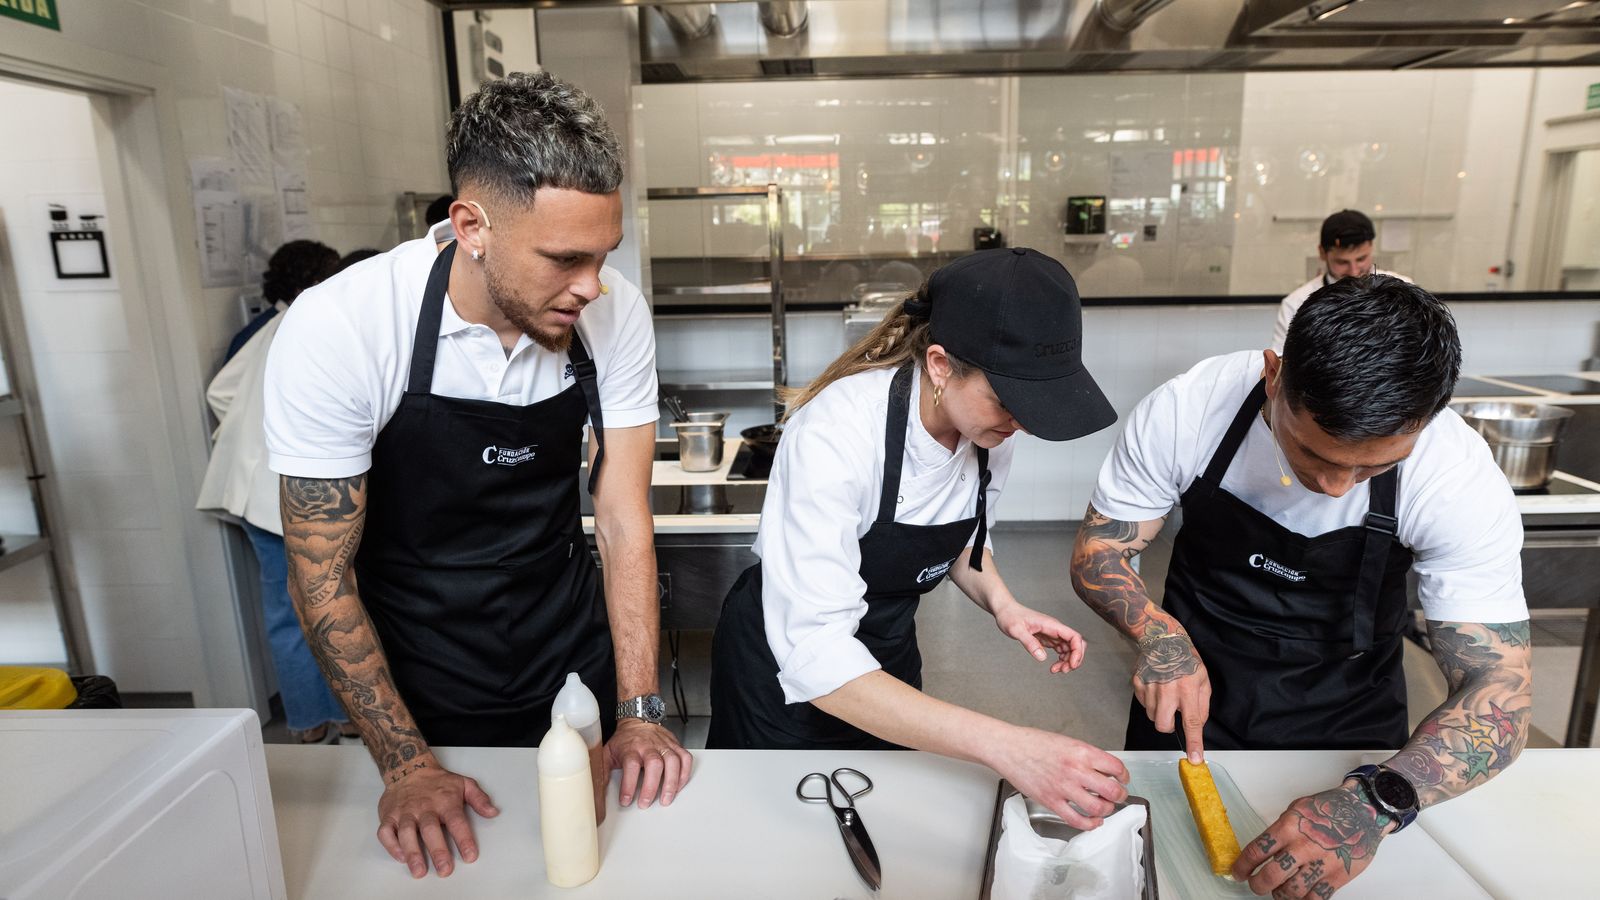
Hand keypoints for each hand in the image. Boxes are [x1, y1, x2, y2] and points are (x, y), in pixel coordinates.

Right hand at [375, 757, 498, 878]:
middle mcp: (424, 808)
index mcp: (445, 802)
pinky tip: (401, 856)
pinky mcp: (389, 816)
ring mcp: (405, 812)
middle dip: (438, 851)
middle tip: (445, 869)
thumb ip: (479, 799)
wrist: (409, 768)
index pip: (457, 821)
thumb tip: (493, 812)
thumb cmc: (437, 782)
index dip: (464, 839)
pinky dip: (391, 845)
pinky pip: (386, 832)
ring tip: (419, 870)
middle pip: (431, 830)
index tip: (470, 855)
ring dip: (413, 852)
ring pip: (407, 833)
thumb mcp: (464, 784)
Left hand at [606, 718, 692, 807]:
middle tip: (646, 803)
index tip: (626, 800)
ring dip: (671, 782)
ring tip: (666, 799)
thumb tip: (596, 791)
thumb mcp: (608, 752)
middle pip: (654, 764)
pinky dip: (685, 773)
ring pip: (673, 762)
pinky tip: (679, 785)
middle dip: (651, 786)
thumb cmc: (624, 739)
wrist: (638, 719)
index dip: (629, 784)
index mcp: (631, 747)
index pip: (631, 765)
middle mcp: (649, 745)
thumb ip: (603, 771)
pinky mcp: (675, 745)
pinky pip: (685, 758)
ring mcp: (664, 745)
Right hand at [991, 727, 1129, 830]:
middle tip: (1118, 796)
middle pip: (1111, 790)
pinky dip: (1090, 824)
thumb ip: (1086, 756)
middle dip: (1120, 795)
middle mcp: (1075, 770)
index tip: (1122, 779)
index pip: (1116, 767)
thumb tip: (1103, 770)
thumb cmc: (1033, 743)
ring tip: (1105, 807)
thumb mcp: (1067, 742)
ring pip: (1098, 808)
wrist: (1008, 748)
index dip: (1124, 776)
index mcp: (1081, 751)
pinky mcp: (1051, 802)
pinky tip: (1093, 821)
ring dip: (1107, 810)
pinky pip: (1077, 820)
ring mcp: (1063, 788)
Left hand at [993, 602, 1086, 673]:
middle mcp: (1055, 629)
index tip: (1071, 664)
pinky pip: (1061, 650)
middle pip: (1076, 644)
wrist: (1005, 611)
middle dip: (1074, 658)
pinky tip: (1053, 666)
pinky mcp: (1047, 638)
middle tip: (1064, 670)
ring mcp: (1052, 634)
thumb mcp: (1016, 630)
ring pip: (1069, 649)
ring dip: (1067, 661)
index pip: (1074, 637)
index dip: (1077, 652)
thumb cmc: (1010, 617)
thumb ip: (1029, 643)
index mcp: (1051, 625)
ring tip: (1055, 670)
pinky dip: (1061, 659)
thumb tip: (1042, 658)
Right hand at [1131, 618, 1209, 762]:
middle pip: (1163, 725)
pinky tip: (1156, 688)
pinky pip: (1144, 704)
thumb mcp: (1203, 681)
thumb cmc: (1186, 660)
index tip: (1195, 758)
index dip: (1194, 743)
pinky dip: (1151, 702)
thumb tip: (1197, 726)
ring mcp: (1149, 687)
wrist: (1162, 640)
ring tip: (1165, 695)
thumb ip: (1202, 706)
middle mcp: (1167, 690)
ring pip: (1152, 716)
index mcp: (1187, 689)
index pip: (1192, 722)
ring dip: (1160, 712)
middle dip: (1169, 726)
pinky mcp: (1137, 684)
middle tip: (1174, 714)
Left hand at [1231, 782, 1390, 898]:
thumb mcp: (1296, 809)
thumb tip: (1264, 848)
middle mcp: (1302, 847)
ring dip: (1280, 895)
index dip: (1242, 866)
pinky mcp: (1338, 877)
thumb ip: (1280, 829)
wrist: (1363, 811)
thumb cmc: (1330, 808)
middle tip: (1256, 885)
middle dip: (1258, 885)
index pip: (1256, 851)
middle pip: (1271, 876)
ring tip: (1279, 891)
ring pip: (1292, 891)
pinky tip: (1300, 896)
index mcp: (1288, 827)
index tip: (1238, 872)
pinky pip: (1316, 898)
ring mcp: (1321, 864)